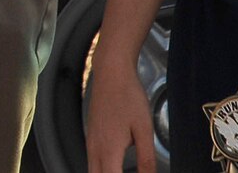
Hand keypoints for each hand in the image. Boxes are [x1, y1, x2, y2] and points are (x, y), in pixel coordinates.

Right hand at [85, 52, 156, 172]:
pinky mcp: (91, 135)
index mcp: (109, 150)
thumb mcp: (144, 129)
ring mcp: (91, 142)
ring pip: (92, 171)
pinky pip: (92, 161)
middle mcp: (95, 148)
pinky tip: (116, 167)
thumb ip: (146, 159)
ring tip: (122, 171)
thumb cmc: (128, 96)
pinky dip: (101, 170)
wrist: (111, 73)